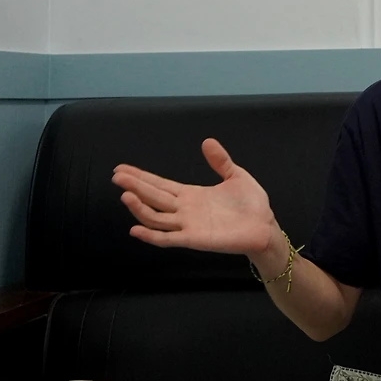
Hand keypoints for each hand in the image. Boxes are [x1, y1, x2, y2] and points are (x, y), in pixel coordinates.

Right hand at [112, 138, 277, 256]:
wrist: (265, 227)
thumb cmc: (252, 205)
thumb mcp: (236, 176)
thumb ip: (220, 161)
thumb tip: (207, 141)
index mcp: (192, 194)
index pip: (160, 184)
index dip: (141, 176)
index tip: (121, 169)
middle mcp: (185, 210)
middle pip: (153, 197)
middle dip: (134, 186)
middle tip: (116, 176)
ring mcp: (187, 225)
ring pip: (156, 217)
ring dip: (139, 208)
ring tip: (125, 194)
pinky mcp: (194, 239)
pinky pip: (168, 238)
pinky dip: (151, 235)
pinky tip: (135, 228)